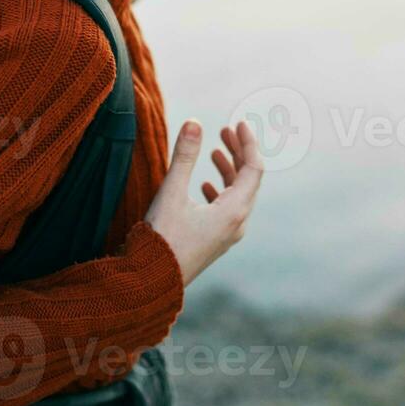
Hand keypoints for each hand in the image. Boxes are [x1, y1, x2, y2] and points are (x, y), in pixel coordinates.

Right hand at [144, 119, 263, 285]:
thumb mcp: (171, 192)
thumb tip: (194, 122)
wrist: (151, 283)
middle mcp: (237, 223)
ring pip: (237, 195)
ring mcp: (228, 235)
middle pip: (248, 180)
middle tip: (224, 130)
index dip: (248, 143)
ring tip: (214, 152)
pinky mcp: (216, 241)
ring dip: (228, 171)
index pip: (253, 168)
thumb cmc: (162, 238)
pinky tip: (206, 185)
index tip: (237, 123)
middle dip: (237, 153)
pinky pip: (228, 209)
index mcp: (234, 211)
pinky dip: (220, 190)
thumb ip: (184, 156)